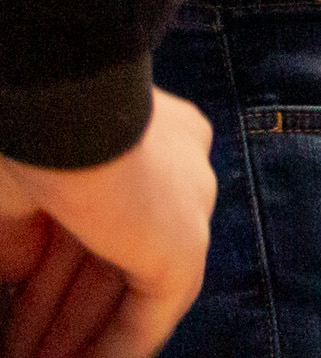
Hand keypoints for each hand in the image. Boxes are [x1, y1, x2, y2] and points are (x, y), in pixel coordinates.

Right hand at [0, 92, 215, 357]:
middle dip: (58, 313)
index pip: (104, 215)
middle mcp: (180, 163)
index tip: (20, 304)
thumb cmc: (26, 130)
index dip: (53, 270)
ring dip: (75, 339)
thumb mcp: (14, 191)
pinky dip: (113, 349)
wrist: (58, 102)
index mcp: (148, 132)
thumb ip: (24, 235)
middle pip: (110, 258)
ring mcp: (187, 205)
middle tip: (19, 351)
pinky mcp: (185, 246)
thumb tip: (23, 272)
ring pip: (127, 289)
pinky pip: (151, 314)